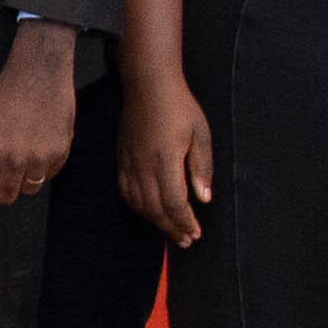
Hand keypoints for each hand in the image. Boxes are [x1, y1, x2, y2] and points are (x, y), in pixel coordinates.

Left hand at [0, 22, 78, 205]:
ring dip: (22, 180)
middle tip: (0, 171)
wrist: (40, 72)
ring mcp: (40, 158)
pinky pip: (49, 176)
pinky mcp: (61, 152)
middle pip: (6, 197)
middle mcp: (15, 160)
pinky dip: (42, 169)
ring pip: (29, 190)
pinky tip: (37, 147)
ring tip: (20, 157)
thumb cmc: (4, 95)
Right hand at [117, 67, 212, 245]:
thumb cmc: (179, 107)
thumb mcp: (200, 134)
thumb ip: (202, 168)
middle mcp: (144, 166)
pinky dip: (139, 208)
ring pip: (139, 204)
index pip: (174, 202)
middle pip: (156, 209)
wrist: (148, 86)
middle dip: (172, 228)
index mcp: (165, 160)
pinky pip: (127, 192)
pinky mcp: (123, 160)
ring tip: (171, 231)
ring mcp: (130, 164)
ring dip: (155, 222)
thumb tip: (204, 198)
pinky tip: (149, 212)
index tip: (196, 233)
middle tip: (187, 240)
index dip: (185, 222)